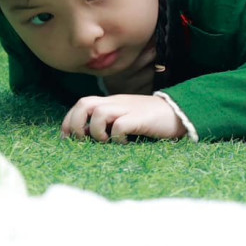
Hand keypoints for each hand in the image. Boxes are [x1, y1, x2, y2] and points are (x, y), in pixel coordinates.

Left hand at [61, 94, 185, 142]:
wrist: (178, 113)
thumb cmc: (150, 119)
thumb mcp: (125, 117)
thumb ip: (107, 122)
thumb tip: (85, 135)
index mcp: (111, 102)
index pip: (81, 104)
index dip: (69, 120)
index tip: (67, 138)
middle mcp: (116, 102)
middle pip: (84, 103)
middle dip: (75, 123)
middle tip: (82, 140)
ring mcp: (127, 109)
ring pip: (98, 112)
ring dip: (96, 131)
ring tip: (106, 141)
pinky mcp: (139, 119)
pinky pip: (119, 126)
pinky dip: (116, 137)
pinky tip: (124, 143)